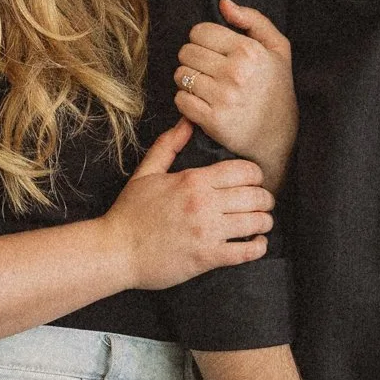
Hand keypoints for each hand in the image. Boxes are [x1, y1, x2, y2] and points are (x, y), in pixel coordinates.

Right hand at [105, 122, 273, 288]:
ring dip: (264, 222)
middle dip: (265, 199)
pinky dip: (258, 247)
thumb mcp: (146, 172)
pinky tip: (257, 243)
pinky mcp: (207, 257)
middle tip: (262, 203)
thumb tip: (187, 122)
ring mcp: (207, 232)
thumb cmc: (130, 212)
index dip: (256, 175)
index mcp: (193, 180)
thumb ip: (169, 145)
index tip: (254, 181)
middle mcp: (204, 203)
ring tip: (261, 223)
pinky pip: (246, 252)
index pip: (244, 170)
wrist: (115, 250)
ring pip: (256, 222)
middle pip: (256, 195)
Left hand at [175, 0, 297, 192]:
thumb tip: (223, 2)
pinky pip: (180, 100)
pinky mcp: (212, 120)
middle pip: (186, 52)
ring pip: (180, 75)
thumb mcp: (278, 49)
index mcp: (249, 50)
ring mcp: (222, 97)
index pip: (200, 31)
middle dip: (193, 59)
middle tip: (207, 70)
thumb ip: (252, 19)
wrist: (279, 137)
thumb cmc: (277, 89)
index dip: (202, 40)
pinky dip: (185, 101)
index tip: (212, 52)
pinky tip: (201, 102)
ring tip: (205, 86)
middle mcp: (235, 72)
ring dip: (187, 80)